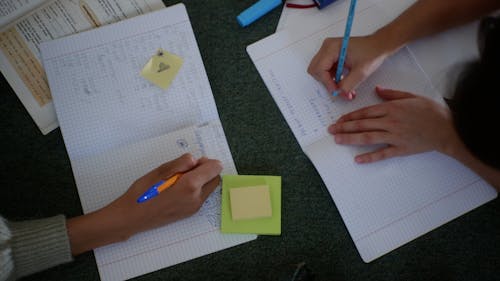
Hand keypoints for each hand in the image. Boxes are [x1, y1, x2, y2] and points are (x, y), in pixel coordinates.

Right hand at [67, 153, 221, 254]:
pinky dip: (196, 189)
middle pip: (215, 179)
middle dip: (206, 170)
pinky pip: (201, 197)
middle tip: (187, 168)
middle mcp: (196, 199)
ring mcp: (194, 208)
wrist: (132, 218)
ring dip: (201, 180)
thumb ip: (181, 163)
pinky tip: (178, 188)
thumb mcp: (160, 171)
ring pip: (209, 188)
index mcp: (190, 186)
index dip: (206, 161)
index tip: (193, 162)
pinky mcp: (190, 213)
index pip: (215, 169)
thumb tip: (195, 160)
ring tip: (180, 179)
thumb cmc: (142, 194)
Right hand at [307, 35, 390, 99]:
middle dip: (326, 82)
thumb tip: (338, 93)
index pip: (320, 69)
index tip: (336, 91)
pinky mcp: (331, 56)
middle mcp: (326, 47)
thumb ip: (348, 84)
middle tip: (338, 90)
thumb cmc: (372, 53)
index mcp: (331, 47)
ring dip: (330, 82)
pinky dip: (333, 79)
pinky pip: (326, 71)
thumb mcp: (361, 72)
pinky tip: (343, 83)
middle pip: (316, 70)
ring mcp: (327, 51)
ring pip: (320, 72)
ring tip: (344, 89)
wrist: (378, 46)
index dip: (327, 82)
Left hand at [328, 87, 456, 162]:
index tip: (339, 120)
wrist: (447, 128)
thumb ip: (392, 94)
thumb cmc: (430, 111)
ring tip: (337, 140)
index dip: (350, 116)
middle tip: (331, 130)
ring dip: (351, 139)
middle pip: (362, 124)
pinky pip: (382, 154)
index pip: (365, 112)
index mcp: (391, 108)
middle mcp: (390, 122)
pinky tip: (357, 159)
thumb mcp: (411, 96)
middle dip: (344, 127)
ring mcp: (395, 136)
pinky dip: (369, 157)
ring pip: (368, 137)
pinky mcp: (401, 148)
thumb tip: (377, 90)